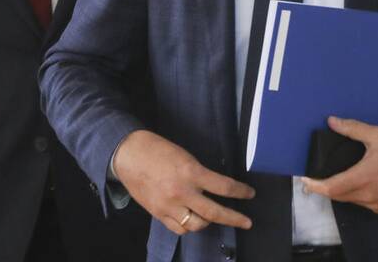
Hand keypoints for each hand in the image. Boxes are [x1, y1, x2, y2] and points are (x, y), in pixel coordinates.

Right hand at [111, 129, 254, 234]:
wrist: (128, 154)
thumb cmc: (156, 149)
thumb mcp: (184, 156)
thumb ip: (198, 174)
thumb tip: (213, 187)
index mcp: (190, 172)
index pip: (224, 186)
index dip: (240, 191)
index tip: (249, 193)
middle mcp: (182, 192)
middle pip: (214, 212)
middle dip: (234, 218)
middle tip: (246, 222)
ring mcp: (169, 205)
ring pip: (197, 225)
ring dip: (208, 222)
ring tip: (212, 216)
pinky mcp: (158, 213)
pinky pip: (179, 228)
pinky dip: (188, 226)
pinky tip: (192, 220)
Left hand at [300, 116, 377, 213]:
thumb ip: (353, 129)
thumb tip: (332, 121)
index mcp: (363, 178)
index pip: (331, 188)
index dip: (315, 186)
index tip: (304, 179)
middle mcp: (368, 196)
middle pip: (338, 196)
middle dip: (325, 188)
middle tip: (315, 177)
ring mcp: (377, 204)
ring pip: (350, 200)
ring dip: (340, 191)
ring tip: (334, 177)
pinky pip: (363, 203)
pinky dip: (354, 195)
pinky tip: (355, 182)